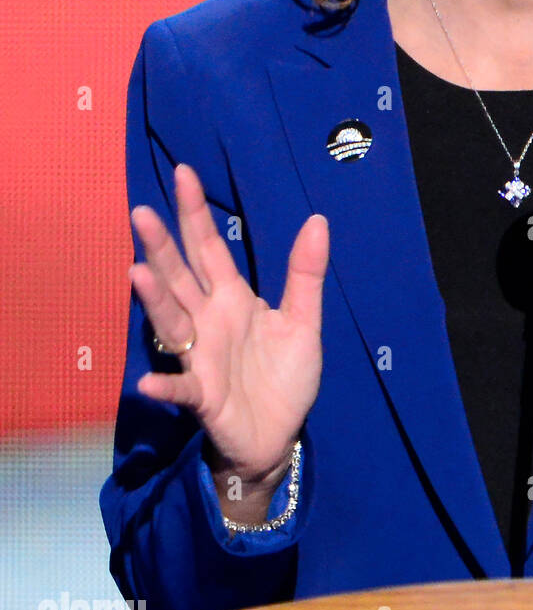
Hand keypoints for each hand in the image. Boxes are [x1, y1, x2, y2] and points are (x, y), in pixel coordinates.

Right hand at [128, 163, 328, 487]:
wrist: (278, 435)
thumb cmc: (283, 377)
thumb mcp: (303, 321)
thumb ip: (306, 274)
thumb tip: (318, 219)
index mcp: (232, 298)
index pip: (209, 247)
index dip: (195, 213)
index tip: (183, 173)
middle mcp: (208, 320)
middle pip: (181, 276)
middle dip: (162, 245)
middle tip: (140, 212)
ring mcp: (201, 357)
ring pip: (172, 322)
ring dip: (155, 300)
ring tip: (137, 273)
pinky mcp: (203, 396)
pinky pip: (182, 387)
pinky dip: (166, 384)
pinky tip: (150, 381)